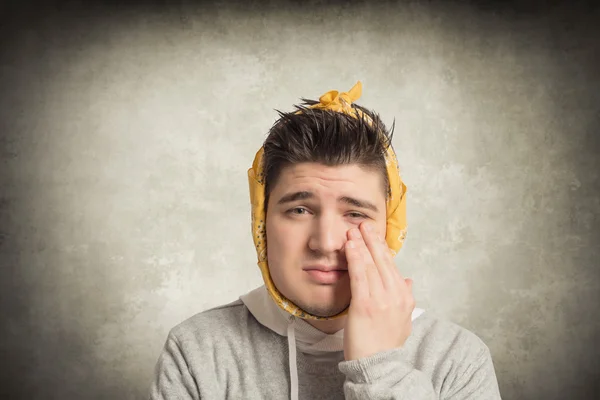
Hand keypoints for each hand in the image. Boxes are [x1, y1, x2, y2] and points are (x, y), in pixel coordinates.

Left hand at [343, 221, 414, 360]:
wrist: (379, 366)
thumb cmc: (386, 345)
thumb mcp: (403, 321)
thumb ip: (406, 299)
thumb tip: (409, 281)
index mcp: (405, 297)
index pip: (392, 266)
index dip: (382, 248)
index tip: (374, 235)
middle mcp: (396, 295)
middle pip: (383, 261)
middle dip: (372, 240)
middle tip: (363, 224)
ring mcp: (381, 299)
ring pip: (371, 265)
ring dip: (361, 245)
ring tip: (352, 230)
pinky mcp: (365, 304)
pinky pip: (359, 276)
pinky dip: (355, 258)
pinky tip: (350, 246)